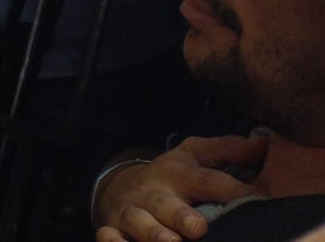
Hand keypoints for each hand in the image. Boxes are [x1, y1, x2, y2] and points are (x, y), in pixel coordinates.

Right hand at [93, 135, 268, 241]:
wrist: (121, 185)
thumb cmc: (171, 176)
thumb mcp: (195, 157)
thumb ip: (230, 151)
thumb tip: (267, 143)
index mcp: (179, 174)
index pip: (208, 180)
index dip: (231, 191)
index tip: (254, 199)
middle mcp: (154, 193)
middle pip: (166, 204)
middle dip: (180, 215)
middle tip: (198, 228)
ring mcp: (132, 211)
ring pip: (139, 222)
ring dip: (153, 233)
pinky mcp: (115, 228)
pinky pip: (109, 236)